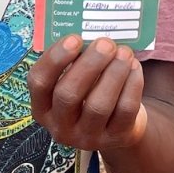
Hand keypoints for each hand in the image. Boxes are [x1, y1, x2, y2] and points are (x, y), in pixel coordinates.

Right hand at [27, 35, 148, 150]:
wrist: (117, 127)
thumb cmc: (90, 93)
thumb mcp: (75, 80)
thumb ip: (76, 61)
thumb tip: (91, 33)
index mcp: (43, 107)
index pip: (39, 83)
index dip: (55, 59)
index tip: (74, 38)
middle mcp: (60, 126)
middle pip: (68, 95)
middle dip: (89, 65)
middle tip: (106, 43)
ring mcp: (88, 137)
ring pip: (99, 105)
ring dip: (114, 73)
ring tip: (124, 52)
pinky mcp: (115, 138)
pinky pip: (124, 110)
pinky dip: (132, 85)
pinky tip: (134, 67)